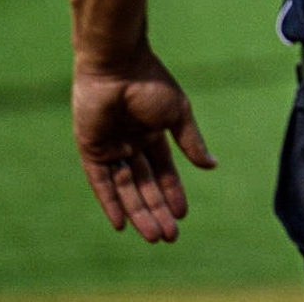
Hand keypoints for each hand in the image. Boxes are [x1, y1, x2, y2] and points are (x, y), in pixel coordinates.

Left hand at [72, 47, 216, 242]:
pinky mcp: (91, 150)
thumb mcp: (177, 115)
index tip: (183, 215)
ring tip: (153, 236)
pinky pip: (101, 182)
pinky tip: (122, 224)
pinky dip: (110, 203)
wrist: (118, 67)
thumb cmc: (151, 84)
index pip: (163, 170)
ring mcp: (111, 147)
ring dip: (138, 212)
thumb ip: (191, 142)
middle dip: (157, 210)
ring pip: (126, 188)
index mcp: (152, 132)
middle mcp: (131, 143)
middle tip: (169, 237)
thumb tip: (212, 166)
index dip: (172, 192)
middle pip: (145, 185)